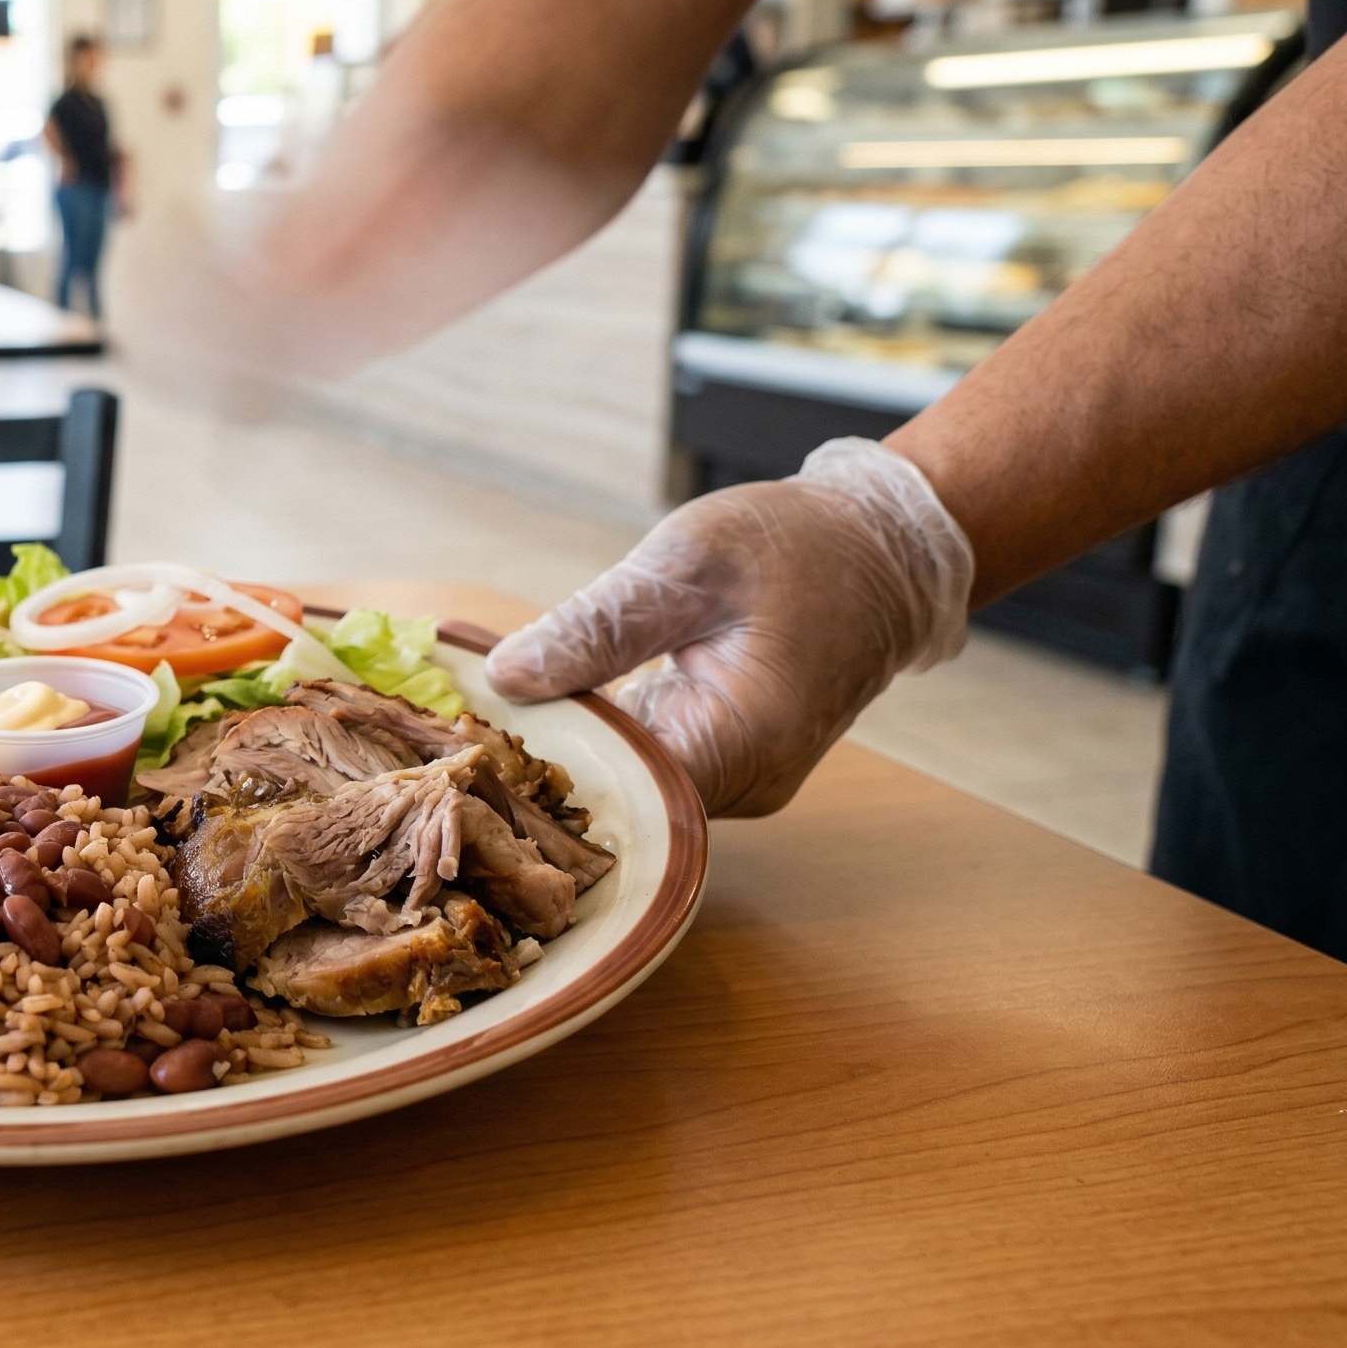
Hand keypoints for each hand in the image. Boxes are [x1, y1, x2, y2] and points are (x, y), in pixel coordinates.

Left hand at [485, 439, 972, 816]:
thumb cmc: (797, 545)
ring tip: (497, 712)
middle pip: (619, 803)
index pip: (615, 795)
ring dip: (572, 750)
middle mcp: (745, 785)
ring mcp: (740, 782)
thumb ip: (596, 625)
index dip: (537, 772)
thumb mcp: (688, 562)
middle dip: (542, 764)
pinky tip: (552, 707)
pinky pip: (653, 768)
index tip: (472, 737)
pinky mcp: (730, 765)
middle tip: (462, 726)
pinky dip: (605, 739)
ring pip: (633, 787)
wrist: (883, 550)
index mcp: (740, 742)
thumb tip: (506, 676)